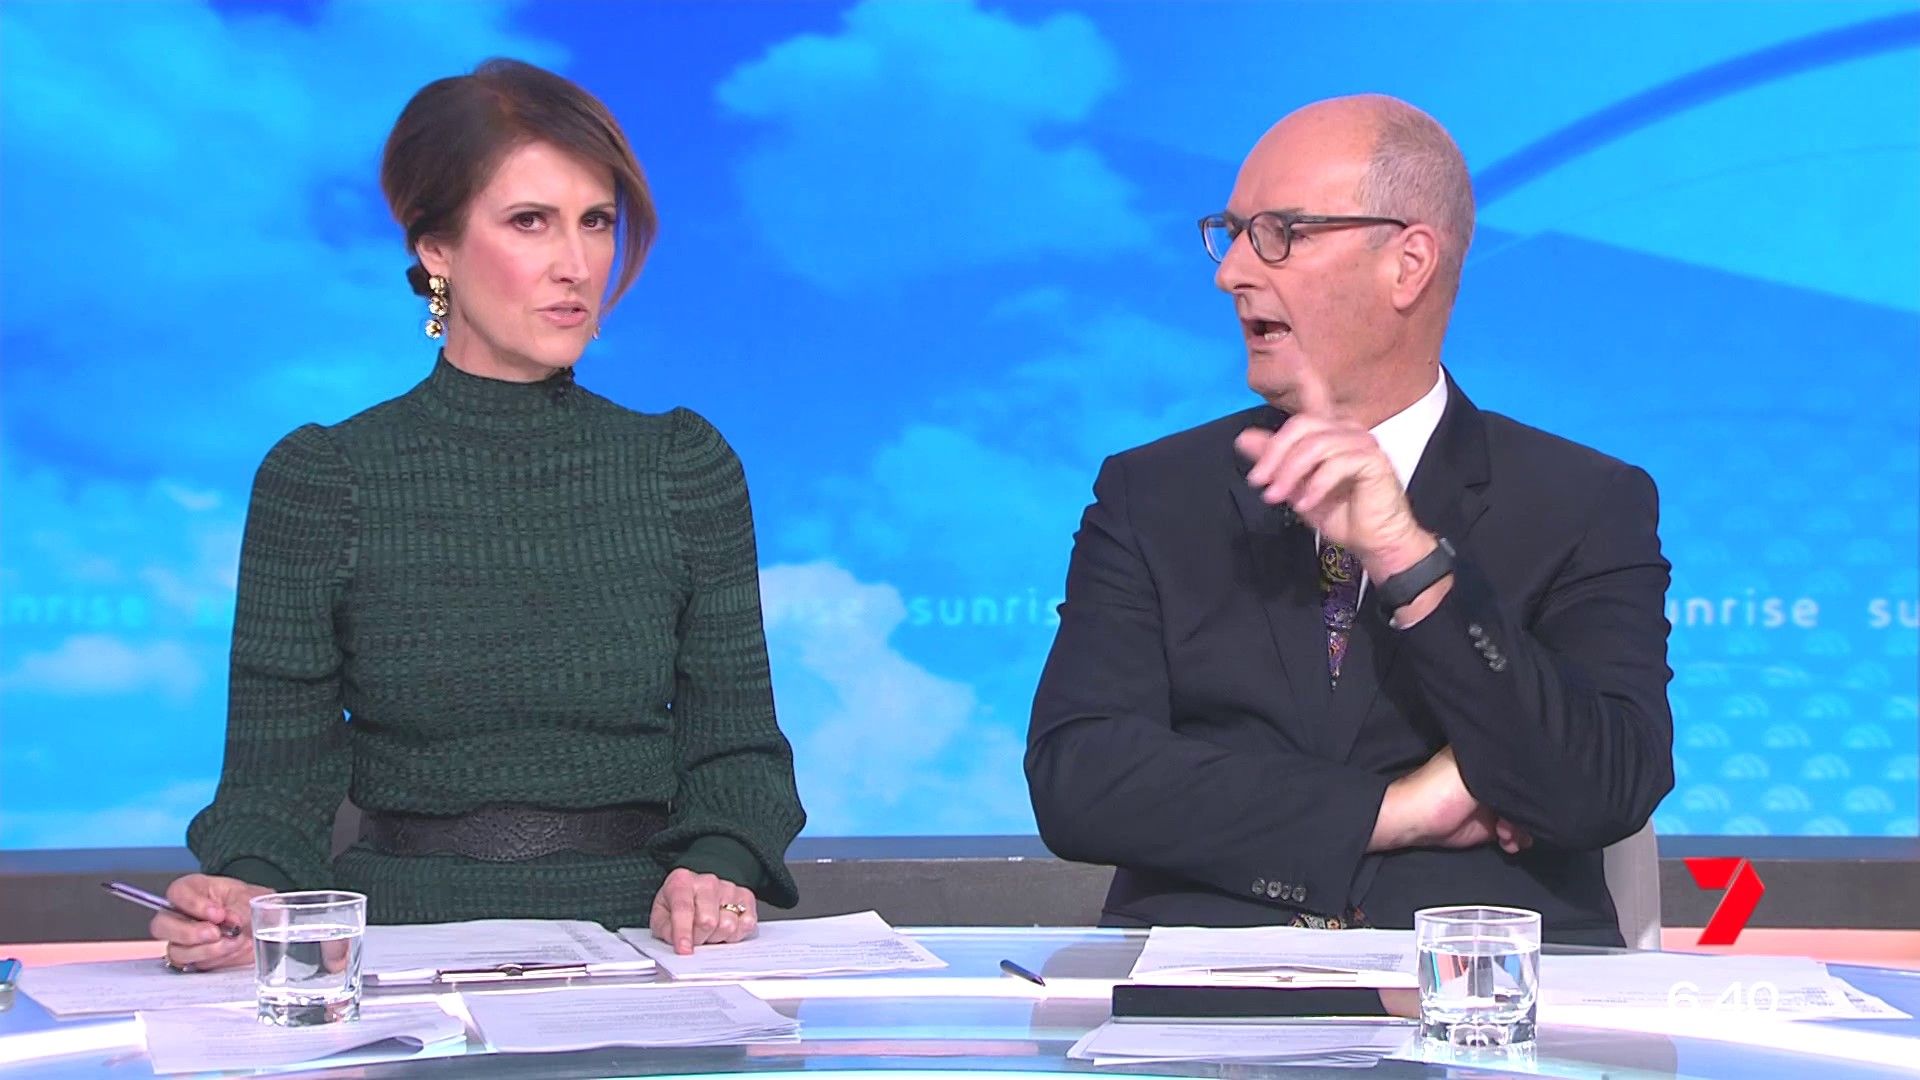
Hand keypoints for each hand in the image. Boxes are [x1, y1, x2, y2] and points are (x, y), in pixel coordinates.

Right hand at [153, 874, 271, 971]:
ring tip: (235, 942)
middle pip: (162, 926)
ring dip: (208, 950)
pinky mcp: (191, 959)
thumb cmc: (248, 904)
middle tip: (216, 933)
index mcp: (192, 889)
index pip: (176, 893)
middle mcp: (180, 914)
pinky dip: (216, 961)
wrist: (262, 923)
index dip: (194, 905)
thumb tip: (232, 921)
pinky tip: (234, 950)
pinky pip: (193, 965)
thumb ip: (239, 908)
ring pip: (176, 951)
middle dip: (190, 933)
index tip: (218, 913)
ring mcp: (181, 939)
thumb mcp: (248, 898)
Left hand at [649, 868, 757, 955]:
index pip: (684, 909)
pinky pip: (746, 924)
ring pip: (728, 925)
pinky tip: (723, 929)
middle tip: (695, 938)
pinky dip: (735, 934)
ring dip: (717, 937)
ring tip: (709, 932)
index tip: (684, 950)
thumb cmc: (677, 906)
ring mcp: (728, 888)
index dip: (683, 932)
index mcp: (681, 882)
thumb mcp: (661, 918)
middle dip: (700, 938)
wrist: (695, 894)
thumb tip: (680, 942)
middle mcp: (707, 882)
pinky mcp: (746, 897)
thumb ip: (666, 930)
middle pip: (708, 921)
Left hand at [1232, 365, 1430, 578]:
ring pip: (1315, 446)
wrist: (1374, 541)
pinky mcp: (1373, 461)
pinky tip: (1305, 504)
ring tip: (1277, 497)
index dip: (1305, 376)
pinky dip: (1315, 486)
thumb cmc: (1340, 512)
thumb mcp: (1296, 487)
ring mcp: (1363, 443)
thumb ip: (1275, 462)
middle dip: (1275, 454)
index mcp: (1330, 430)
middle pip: (1302, 425)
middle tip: (1259, 482)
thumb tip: (1244, 438)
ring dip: (1290, 473)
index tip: (1294, 357)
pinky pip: (1335, 464)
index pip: (1316, 396)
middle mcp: (1347, 429)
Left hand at [1372, 747, 1531, 854]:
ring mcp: (1493, 802)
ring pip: (1523, 814)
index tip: (1538, 792)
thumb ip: (1506, 771)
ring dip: (1522, 827)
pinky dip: (1515, 838)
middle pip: (1525, 793)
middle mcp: (1493, 779)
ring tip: (1508, 833)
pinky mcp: (1490, 825)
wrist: (1418, 822)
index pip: (1522, 766)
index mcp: (1488, 757)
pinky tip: (1507, 842)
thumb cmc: (1441, 789)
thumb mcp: (1477, 772)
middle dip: (1528, 809)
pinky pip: (1514, 832)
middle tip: (1520, 819)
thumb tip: (1535, 770)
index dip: (1532, 781)